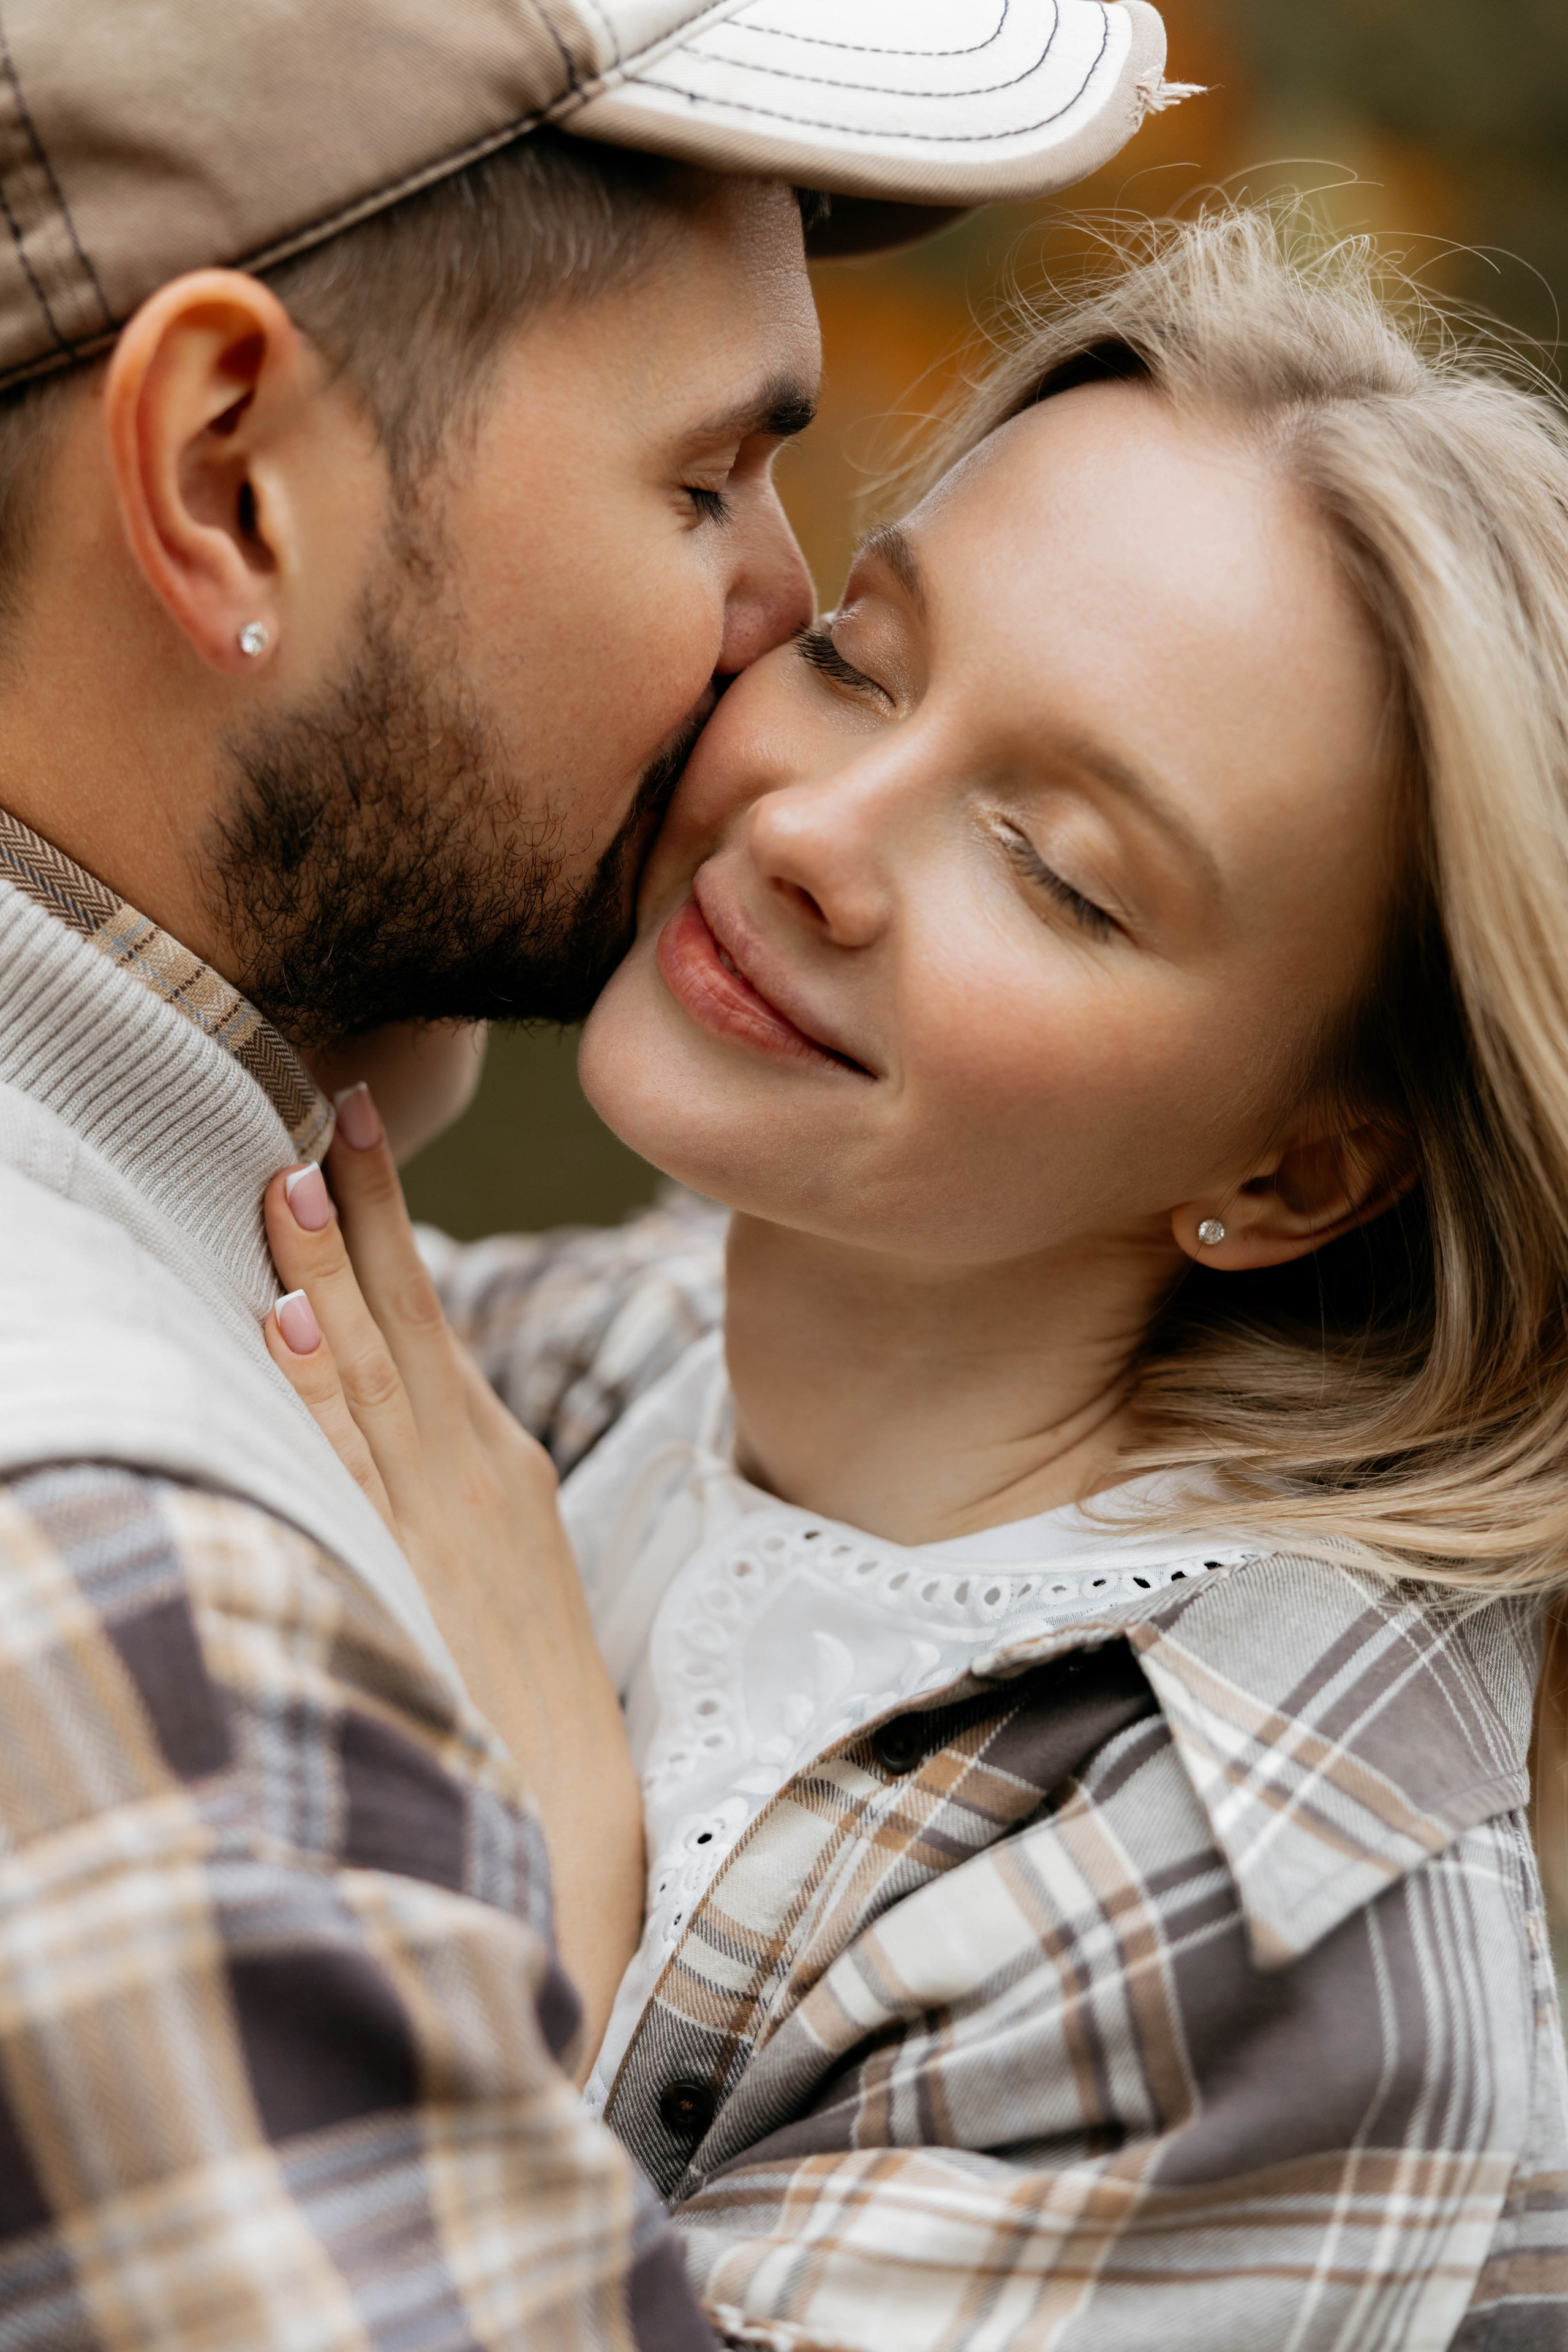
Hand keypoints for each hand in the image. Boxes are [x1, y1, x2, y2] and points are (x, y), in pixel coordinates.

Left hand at [261, 1085, 641, 2076]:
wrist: (571, 1816)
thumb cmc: (521, 1684)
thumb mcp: (499, 1555)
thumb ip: (444, 1471)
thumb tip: (373, 1393)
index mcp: (496, 1461)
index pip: (426, 1313)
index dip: (387, 1217)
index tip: (346, 1123)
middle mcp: (470, 1475)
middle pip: (400, 1322)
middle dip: (358, 1215)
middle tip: (317, 1110)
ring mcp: (437, 1526)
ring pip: (367, 1380)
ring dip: (327, 1279)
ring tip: (290, 1185)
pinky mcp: (403, 1583)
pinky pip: (347, 1475)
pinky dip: (317, 1402)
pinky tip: (283, 1338)